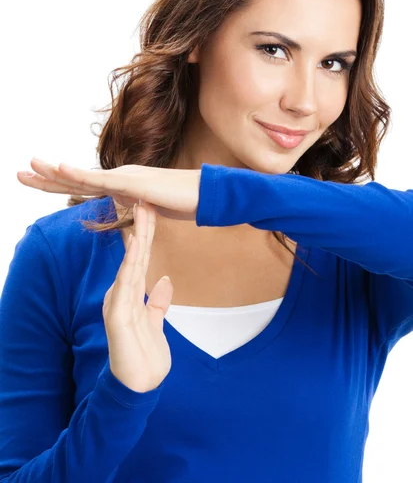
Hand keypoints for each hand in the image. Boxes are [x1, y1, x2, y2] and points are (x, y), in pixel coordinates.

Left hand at [17, 158, 201, 220]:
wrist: (202, 195)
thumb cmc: (179, 201)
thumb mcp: (148, 208)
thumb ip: (133, 207)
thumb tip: (126, 211)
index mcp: (119, 185)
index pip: (82, 186)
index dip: (57, 183)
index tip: (34, 180)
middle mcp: (117, 177)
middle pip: (75, 179)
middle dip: (46, 176)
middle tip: (20, 172)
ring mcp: (124, 178)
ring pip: (82, 177)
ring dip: (54, 172)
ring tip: (30, 165)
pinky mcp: (132, 183)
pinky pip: (100, 180)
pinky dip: (78, 174)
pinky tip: (59, 167)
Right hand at [104, 200, 172, 392]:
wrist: (140, 385)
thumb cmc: (145, 354)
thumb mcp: (155, 322)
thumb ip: (158, 301)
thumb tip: (164, 280)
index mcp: (130, 294)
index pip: (141, 258)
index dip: (147, 235)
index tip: (153, 210)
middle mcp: (121, 294)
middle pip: (135, 255)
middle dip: (142, 226)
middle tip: (147, 198)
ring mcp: (117, 302)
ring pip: (129, 263)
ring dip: (137, 236)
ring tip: (142, 210)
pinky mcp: (116, 315)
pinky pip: (125, 284)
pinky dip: (130, 263)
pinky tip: (136, 244)